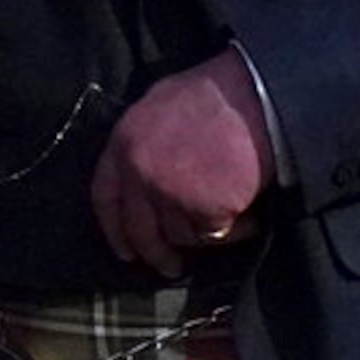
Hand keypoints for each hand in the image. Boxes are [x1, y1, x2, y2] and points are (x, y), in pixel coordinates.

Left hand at [91, 45, 275, 278]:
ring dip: (202, 232)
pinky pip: (216, 234)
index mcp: (123, 143)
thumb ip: (143, 142)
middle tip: (170, 266)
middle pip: (140, 231)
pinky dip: (234, 230)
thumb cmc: (213, 93)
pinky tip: (247, 214)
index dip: (114, 230)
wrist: (254, 96)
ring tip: (227, 212)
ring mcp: (172, 194)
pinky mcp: (206, 209)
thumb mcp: (159, 105)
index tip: (125, 250)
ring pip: (181, 235)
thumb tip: (139, 173)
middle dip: (155, 254)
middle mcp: (140, 173)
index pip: (105, 199)